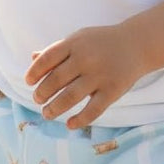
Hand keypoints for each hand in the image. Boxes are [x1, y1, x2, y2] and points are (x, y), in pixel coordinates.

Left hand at [25, 23, 142, 128]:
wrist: (136, 44)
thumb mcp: (79, 39)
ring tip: (47, 113)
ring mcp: (99, 75)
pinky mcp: (113, 90)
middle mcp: (85, 58)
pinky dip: (79, 120)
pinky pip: (93, 110)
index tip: (28, 82)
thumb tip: (33, 59)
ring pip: (70, 97)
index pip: (47, 58)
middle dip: (42, 93)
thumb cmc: (101, 42)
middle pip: (56, 79)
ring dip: (54, 108)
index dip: (34, 72)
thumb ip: (57, 49)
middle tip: (37, 100)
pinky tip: (69, 124)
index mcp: (75, 43)